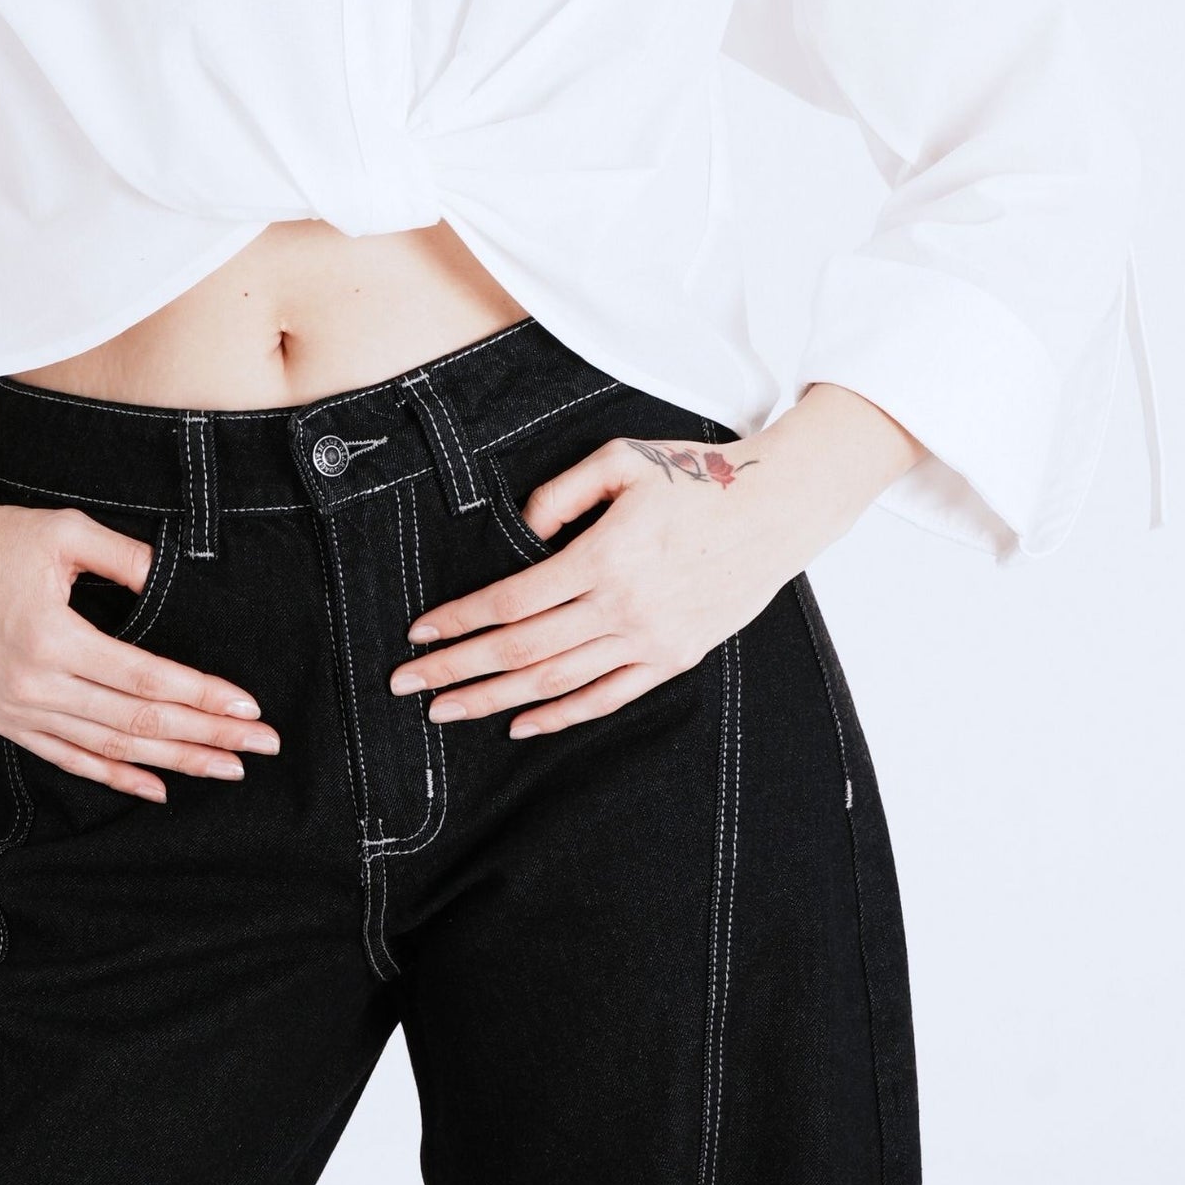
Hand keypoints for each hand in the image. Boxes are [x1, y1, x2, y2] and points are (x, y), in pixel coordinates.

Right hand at [0, 471, 278, 802]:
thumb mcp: (68, 532)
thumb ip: (130, 559)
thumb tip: (185, 579)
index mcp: (50, 639)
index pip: (145, 679)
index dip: (201, 695)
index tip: (249, 707)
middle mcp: (32, 685)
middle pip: (135, 722)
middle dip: (205, 736)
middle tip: (260, 747)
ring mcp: (15, 709)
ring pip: (107, 748)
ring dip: (171, 761)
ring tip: (226, 768)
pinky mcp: (5, 718)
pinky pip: (67, 758)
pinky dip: (114, 775)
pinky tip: (157, 786)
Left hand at [387, 382, 920, 737]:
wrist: (778, 508)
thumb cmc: (697, 476)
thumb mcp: (622, 460)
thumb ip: (561, 494)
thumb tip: (522, 531)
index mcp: (604, 558)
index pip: (511, 601)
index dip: (459, 621)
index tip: (418, 635)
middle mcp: (623, 608)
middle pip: (521, 651)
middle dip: (456, 671)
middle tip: (407, 686)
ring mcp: (650, 639)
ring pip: (556, 683)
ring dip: (495, 700)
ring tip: (447, 711)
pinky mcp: (673, 657)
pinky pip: (607, 698)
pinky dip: (560, 716)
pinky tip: (520, 724)